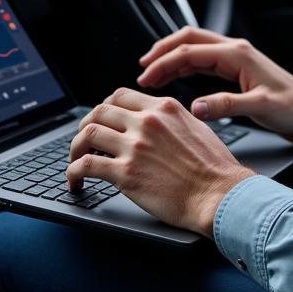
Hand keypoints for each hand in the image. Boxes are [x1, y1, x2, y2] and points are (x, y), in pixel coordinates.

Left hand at [66, 87, 253, 236]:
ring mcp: (134, 146)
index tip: (102, 120)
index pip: (120, 95)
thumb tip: (158, 121)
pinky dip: (73, 172)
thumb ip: (171, 119)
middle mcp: (146, 122)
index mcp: (164, 107)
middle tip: (84, 139)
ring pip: (87, 134)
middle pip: (99, 111)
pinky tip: (75, 181)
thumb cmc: (214, 168)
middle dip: (86, 125)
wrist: (219, 195)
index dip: (105, 107)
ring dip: (75, 148)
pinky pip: (86, 165)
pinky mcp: (125, 174)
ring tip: (75, 160)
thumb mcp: (196, 126)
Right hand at [136, 26, 292, 149]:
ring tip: (153, 73)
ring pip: (195, 47)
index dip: (164, 63)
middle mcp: (235, 50)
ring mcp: (236, 58)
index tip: (145, 77)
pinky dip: (185, 65)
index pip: (190, 51)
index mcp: (237, 54)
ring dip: (172, 57)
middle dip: (162, 51)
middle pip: (189, 39)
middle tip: (143, 68)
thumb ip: (226, 106)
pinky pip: (203, 59)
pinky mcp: (237, 69)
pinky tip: (176, 77)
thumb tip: (196, 107)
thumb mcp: (260, 108)